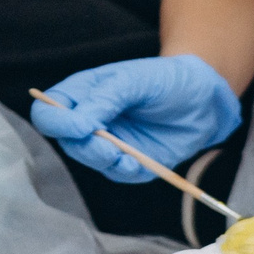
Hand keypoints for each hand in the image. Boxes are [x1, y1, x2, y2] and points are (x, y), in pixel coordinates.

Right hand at [29, 55, 239, 182]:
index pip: (48, 112)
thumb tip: (80, 123)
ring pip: (89, 160)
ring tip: (128, 156)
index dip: (56, 123)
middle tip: (108, 147)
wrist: (205, 99)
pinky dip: (124, 171)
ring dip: (104, 161)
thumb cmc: (166, 79)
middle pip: (66, 141)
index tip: (81, 127)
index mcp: (82, 94)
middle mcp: (89, 120)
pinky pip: (117, 174)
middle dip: (85, 147)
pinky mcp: (129, 162)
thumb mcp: (134, 79)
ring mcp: (108, 143)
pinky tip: (138, 162)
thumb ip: (105, 98)